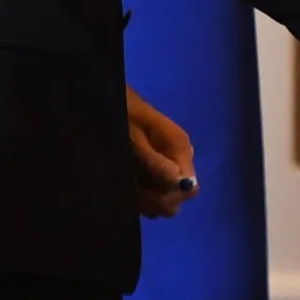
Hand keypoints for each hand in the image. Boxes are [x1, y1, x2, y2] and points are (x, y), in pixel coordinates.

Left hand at [127, 86, 197, 218]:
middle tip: (135, 196)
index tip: (148, 196)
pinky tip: (129, 187)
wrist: (109, 99)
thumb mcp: (136, 143)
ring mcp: (168, 160)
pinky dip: (143, 193)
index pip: (190, 187)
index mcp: (179, 148)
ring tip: (128, 190)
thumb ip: (158, 165)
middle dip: (159, 201)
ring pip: (167, 194)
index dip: (170, 197)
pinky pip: (156, 188)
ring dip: (149, 199)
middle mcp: (179, 157)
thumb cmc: (122, 118)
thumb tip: (183, 186)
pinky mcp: (156, 163)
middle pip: (180, 194)